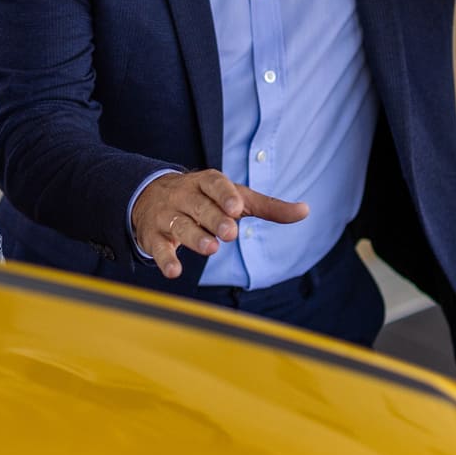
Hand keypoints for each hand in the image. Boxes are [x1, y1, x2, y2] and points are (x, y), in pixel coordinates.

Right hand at [131, 169, 309, 278]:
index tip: (237, 208)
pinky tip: (174, 271)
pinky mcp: (153, 237)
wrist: (149, 197)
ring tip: (211, 248)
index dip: (225, 195)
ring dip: (195, 237)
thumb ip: (269, 206)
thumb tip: (305, 211)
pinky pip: (158, 248)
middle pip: (199, 206)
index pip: (215, 183)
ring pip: (180, 225)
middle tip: (230, 233)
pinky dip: (165, 260)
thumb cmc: (204, 199)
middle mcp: (184, 196)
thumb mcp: (236, 199)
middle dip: (214, 218)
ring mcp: (167, 216)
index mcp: (205, 183)